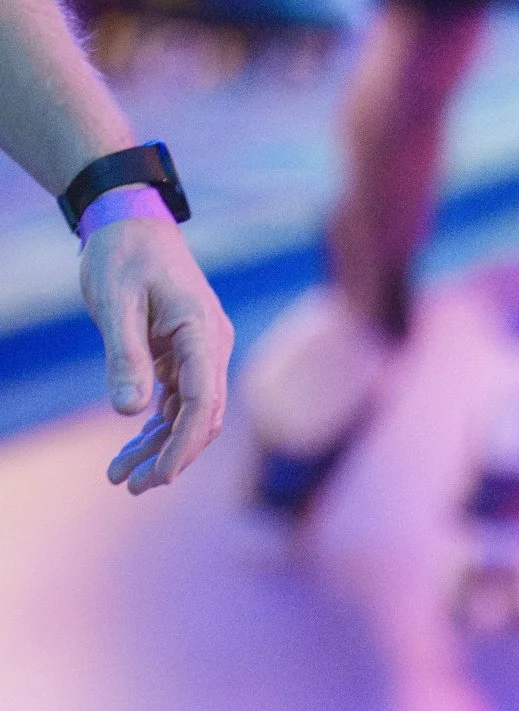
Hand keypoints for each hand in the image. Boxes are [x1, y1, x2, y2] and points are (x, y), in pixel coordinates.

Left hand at [79, 219, 230, 493]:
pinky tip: (132, 448)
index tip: (161, 476)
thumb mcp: (115, 303)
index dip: (184, 443)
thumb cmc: (122, 256)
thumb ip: (125, 356)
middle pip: (202, 415)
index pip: (203, 400)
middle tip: (132, 488)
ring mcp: (202, 351)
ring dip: (160, 446)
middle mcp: (212, 345)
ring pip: (190, 413)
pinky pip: (178, 400)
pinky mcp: (186, 354)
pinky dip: (156, 426)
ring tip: (121, 477)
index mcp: (202, 331)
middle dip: (171, 455)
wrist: (131, 222)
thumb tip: (130, 413)